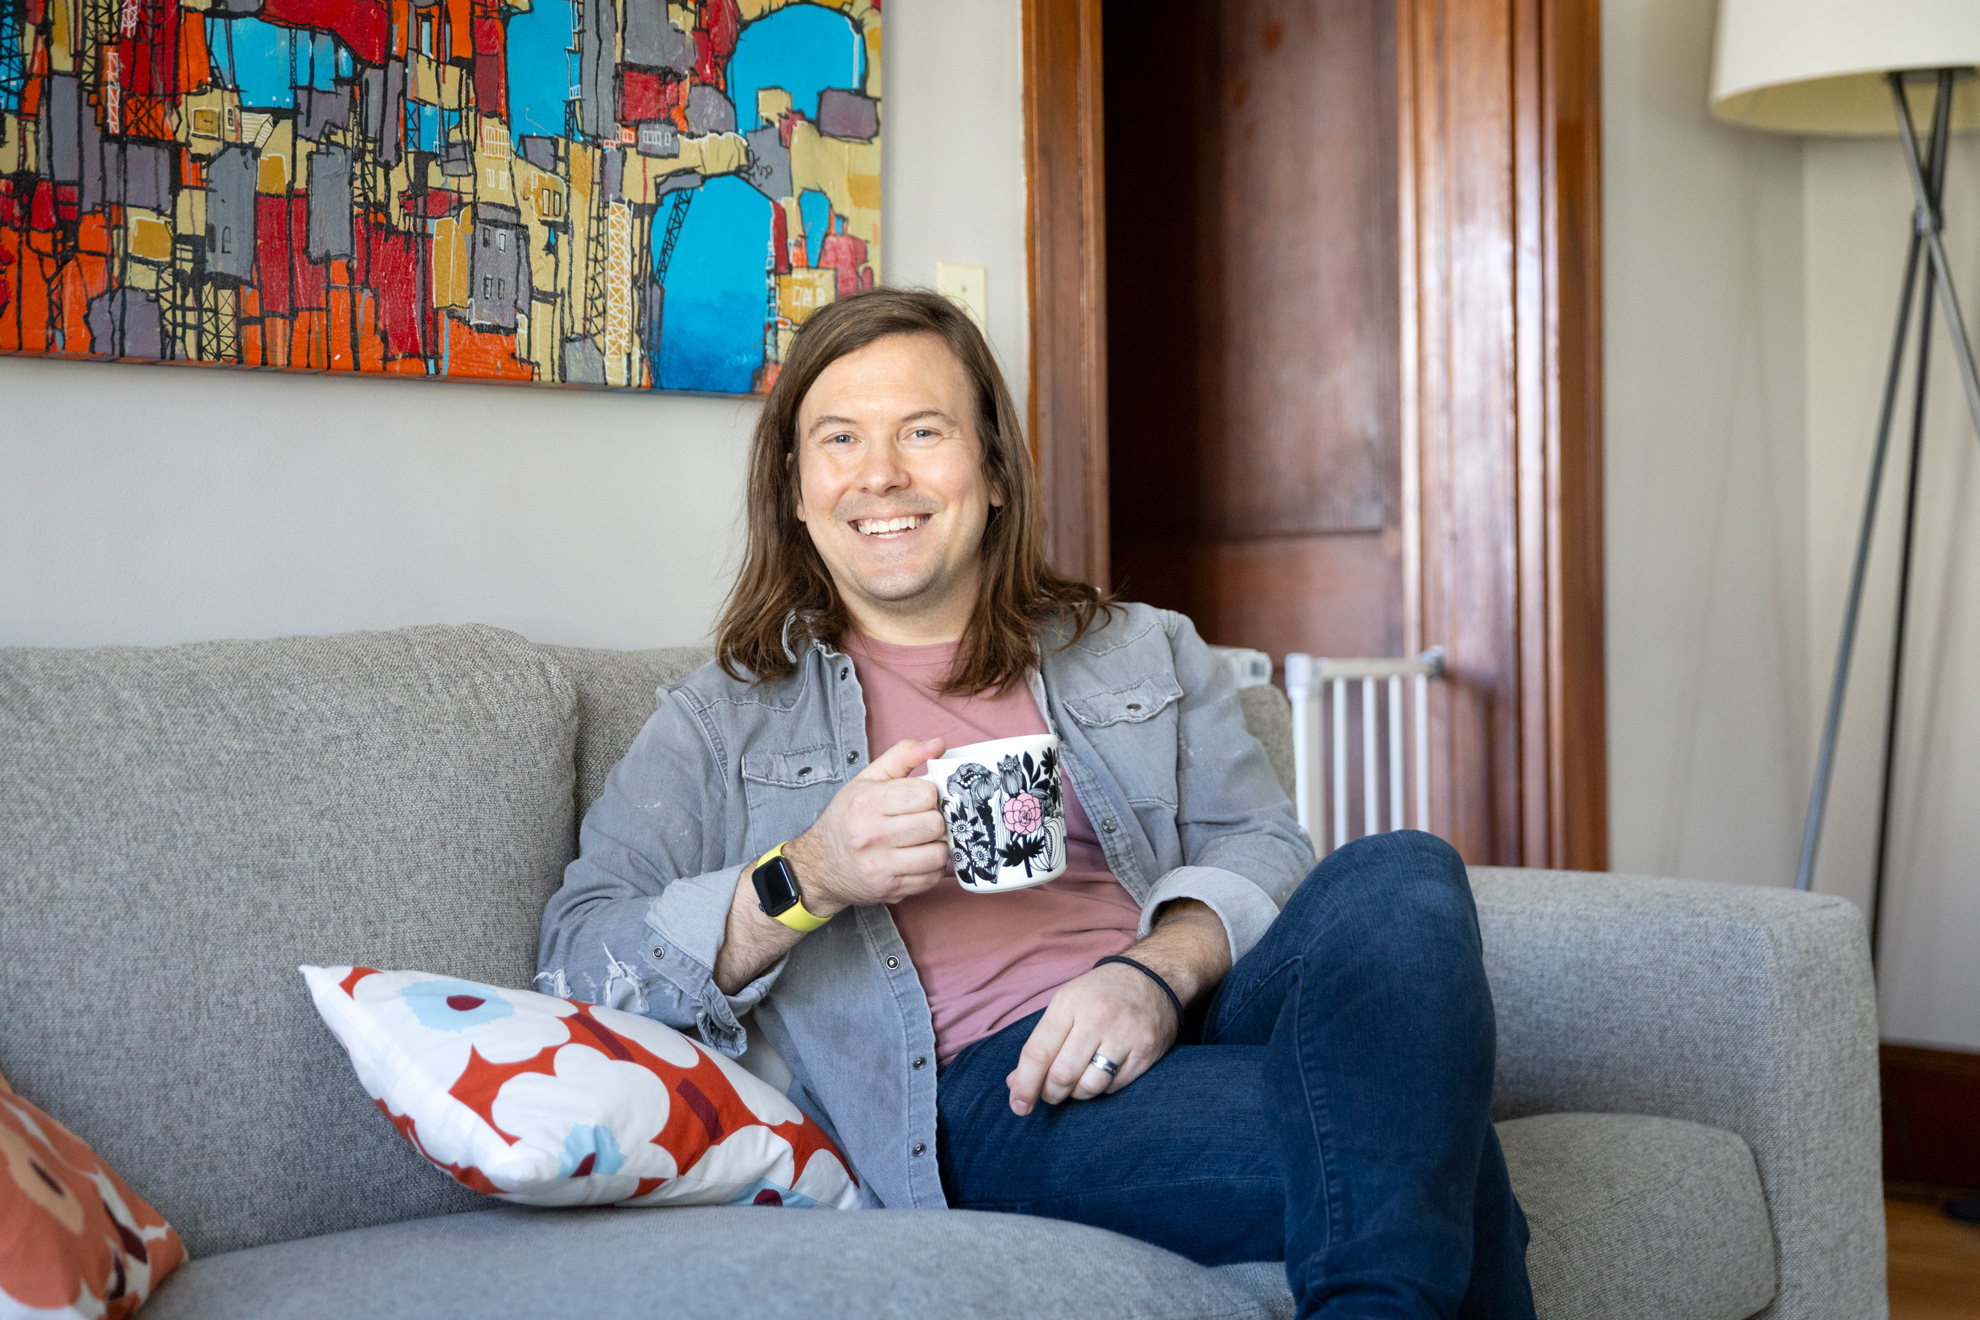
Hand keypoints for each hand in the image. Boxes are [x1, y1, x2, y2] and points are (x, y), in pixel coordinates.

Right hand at [785, 737, 950, 914]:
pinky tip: (916, 858)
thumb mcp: (867, 780)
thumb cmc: (846, 818)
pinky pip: (932, 877)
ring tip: (921, 840)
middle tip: (920, 820)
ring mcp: (881, 866)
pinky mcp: (890, 889)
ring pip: (938, 853)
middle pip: (935, 823)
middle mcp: (872, 835)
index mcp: (867, 802)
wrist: (818, 866)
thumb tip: (939, 744)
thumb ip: (903, 756)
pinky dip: (931, 867)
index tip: (918, 799)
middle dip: (933, 820)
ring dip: (936, 845)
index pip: (925, 793)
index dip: (928, 795)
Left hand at [1005, 962, 1178, 1114]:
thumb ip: (1041, 1042)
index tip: (1018, 1105)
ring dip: (1076, 1094)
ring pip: (1089, 1086)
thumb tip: (1016, 1082)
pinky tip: (1101, 1073)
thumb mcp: (1066, 1003)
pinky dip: (1102, 1088)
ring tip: (1076, 1082)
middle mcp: (1097, 1018)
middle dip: (1050, 1093)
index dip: (1025, 1084)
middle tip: (1050, 1093)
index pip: (1038, 1052)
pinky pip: (1114, 1086)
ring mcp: (1124, 1035)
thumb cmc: (1100, 994)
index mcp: (1069, 1003)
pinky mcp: (1145, 1051)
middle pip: (1062, 1075)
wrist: (1152, 977)